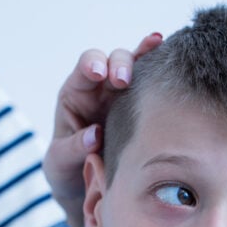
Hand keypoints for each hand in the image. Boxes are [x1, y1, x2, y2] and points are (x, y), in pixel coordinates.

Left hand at [42, 33, 163, 226]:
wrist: (86, 181)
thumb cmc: (66, 166)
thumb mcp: (60, 160)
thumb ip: (74, 147)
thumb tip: (96, 135)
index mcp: (76, 92)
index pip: (84, 68)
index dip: (91, 65)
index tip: (97, 73)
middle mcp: (102, 87)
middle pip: (113, 61)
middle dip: (120, 65)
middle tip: (123, 80)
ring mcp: (124, 93)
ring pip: (138, 65)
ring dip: (146, 59)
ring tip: (156, 54)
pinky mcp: (142, 103)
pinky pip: (153, 80)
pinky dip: (161, 61)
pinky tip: (167, 45)